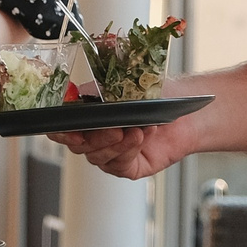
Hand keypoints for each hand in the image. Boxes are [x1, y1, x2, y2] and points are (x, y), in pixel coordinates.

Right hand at [52, 83, 206, 177]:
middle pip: (78, 146)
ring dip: (119, 143)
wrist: (185, 110)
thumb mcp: (125, 83)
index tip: (73, 131)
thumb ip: (103, 84)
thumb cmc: (155, 95)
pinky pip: (119, 164)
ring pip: (98, 157)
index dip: (61, 132)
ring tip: (136, 129)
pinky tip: (144, 135)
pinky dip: (131, 149)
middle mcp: (94, 136)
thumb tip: (89, 79)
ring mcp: (109, 153)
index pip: (61, 128)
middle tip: (115, 129)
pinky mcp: (126, 167)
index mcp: (88, 115)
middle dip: (97, 138)